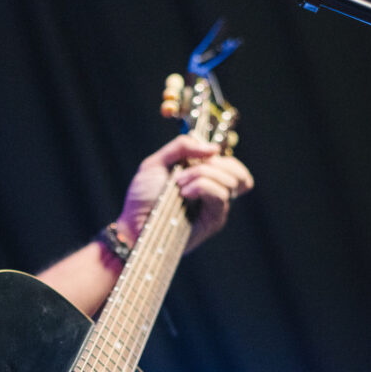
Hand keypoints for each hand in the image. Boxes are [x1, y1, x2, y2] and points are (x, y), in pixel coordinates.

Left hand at [115, 134, 252, 252]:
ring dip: (201, 175)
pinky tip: (184, 193)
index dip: (220, 158)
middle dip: (211, 164)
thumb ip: (182, 147)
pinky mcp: (213, 221)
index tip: (197, 157)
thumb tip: (214, 149)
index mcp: (203, 178)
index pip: (231, 166)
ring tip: (178, 184)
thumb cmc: (142, 197)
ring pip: (230, 181)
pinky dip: (202, 186)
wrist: (133, 224)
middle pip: (237, 172)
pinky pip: (221, 195)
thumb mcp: (156, 162)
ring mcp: (215, 207)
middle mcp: (213, 192)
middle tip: (183, 172)